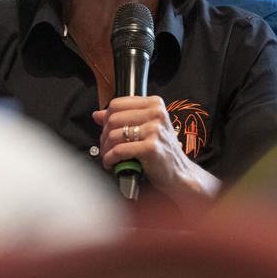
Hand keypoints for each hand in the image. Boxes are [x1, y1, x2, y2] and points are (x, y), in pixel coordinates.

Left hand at [93, 95, 219, 214]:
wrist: (179, 173)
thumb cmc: (162, 151)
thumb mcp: (145, 128)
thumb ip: (123, 119)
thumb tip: (97, 115)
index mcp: (154, 104)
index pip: (117, 104)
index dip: (106, 118)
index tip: (106, 130)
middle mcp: (156, 113)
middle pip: (113, 119)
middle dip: (104, 136)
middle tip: (105, 147)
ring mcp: (155, 130)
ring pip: (114, 135)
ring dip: (106, 149)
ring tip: (108, 157)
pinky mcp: (151, 147)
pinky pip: (120, 150)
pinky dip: (110, 158)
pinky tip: (111, 163)